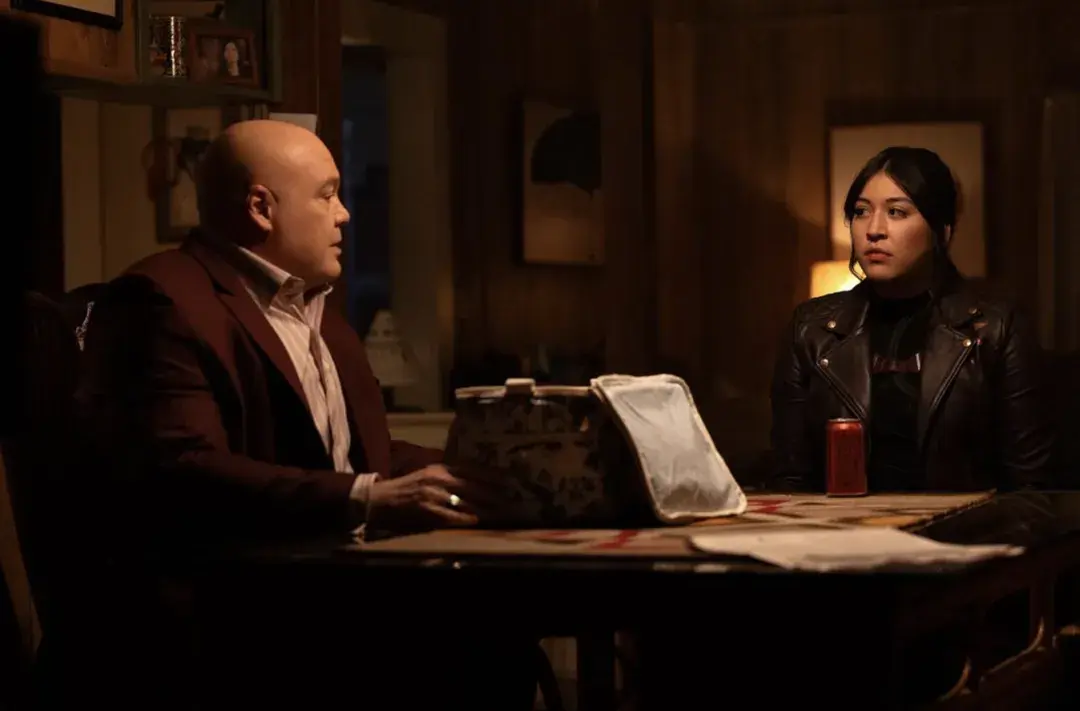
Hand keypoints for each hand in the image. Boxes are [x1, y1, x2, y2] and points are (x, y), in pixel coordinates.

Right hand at [367, 464, 506, 531]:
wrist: (381, 499)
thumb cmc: (407, 488)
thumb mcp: (429, 474)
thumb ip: (450, 476)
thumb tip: (476, 480)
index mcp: (440, 467)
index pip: (472, 468)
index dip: (492, 475)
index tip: (509, 479)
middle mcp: (439, 478)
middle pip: (474, 485)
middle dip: (494, 492)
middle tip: (511, 497)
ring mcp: (434, 495)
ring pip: (467, 501)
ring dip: (485, 507)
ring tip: (500, 511)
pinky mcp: (428, 511)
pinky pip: (453, 515)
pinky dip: (466, 518)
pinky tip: (477, 520)